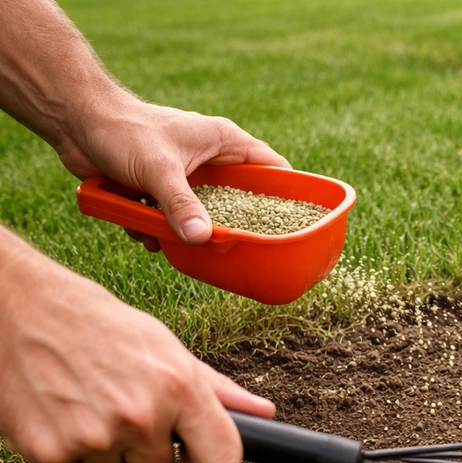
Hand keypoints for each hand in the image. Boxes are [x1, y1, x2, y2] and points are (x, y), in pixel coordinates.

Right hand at [0, 237, 275, 462]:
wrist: (19, 307)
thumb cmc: (101, 326)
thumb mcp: (166, 347)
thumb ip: (217, 389)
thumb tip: (265, 414)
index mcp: (180, 388)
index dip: (208, 461)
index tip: (194, 453)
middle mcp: (140, 416)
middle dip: (146, 451)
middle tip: (122, 406)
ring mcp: (93, 438)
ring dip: (103, 447)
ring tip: (87, 398)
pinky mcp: (48, 451)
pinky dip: (64, 446)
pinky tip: (58, 406)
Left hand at [59, 95, 290, 251]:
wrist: (74, 120)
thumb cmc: (123, 129)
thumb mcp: (158, 169)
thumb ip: (181, 206)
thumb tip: (204, 240)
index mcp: (225, 143)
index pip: (273, 169)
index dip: (288, 195)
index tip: (293, 224)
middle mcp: (211, 160)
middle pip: (240, 201)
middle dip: (230, 226)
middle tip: (232, 248)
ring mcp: (187, 177)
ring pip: (203, 215)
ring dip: (185, 232)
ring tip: (169, 240)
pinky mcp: (162, 191)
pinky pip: (172, 220)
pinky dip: (157, 230)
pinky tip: (140, 230)